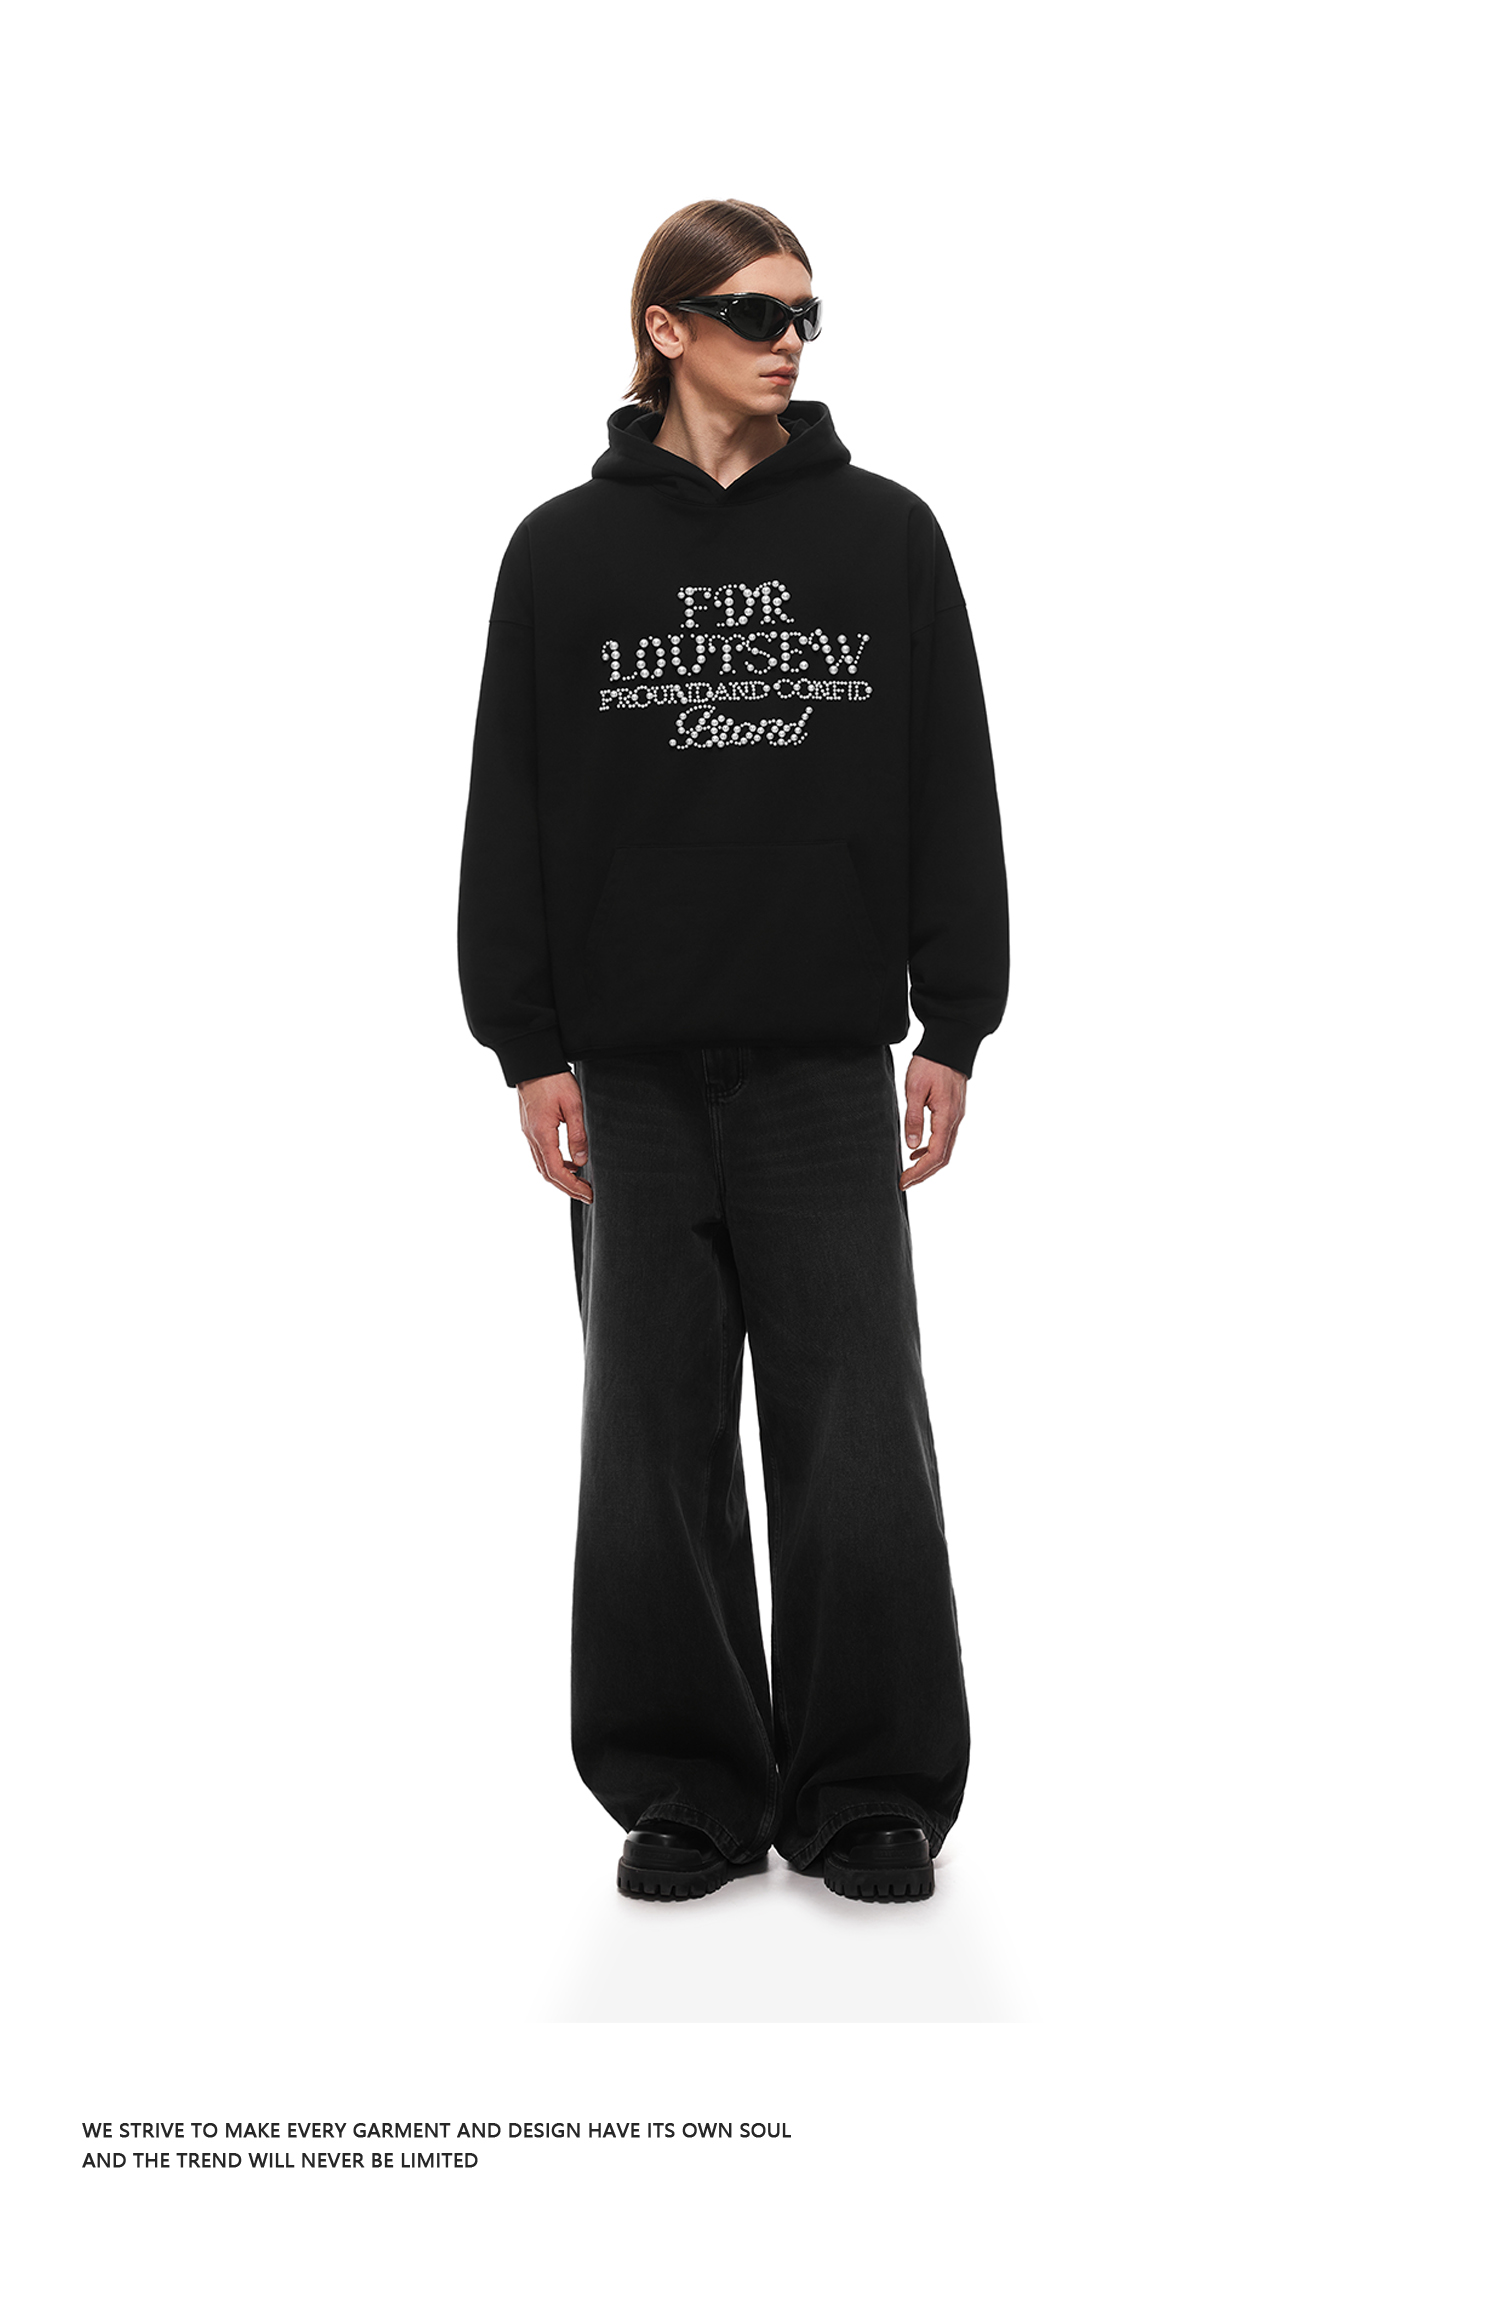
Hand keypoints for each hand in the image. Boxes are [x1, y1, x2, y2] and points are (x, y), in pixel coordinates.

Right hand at [517, 1071, 591, 1201]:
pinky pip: (540, 1154)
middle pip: (547, 1174)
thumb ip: (577, 1135)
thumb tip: (581, 1162)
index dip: (573, 1186)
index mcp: (541, 1134)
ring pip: (542, 1166)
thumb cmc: (553, 1079)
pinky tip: (569, 1162)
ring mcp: (528, 1133)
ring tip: (580, 1183)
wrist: (533, 1062)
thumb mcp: (573, 1105)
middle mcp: (531, 1137)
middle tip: (586, 1195)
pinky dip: (554, 1164)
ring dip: (560, 1178)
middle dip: (567, 1188)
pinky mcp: (530, 1127)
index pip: (556, 1171)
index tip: (588, 1194)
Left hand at [899, 1056, 966, 1188]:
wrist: (949, 1045)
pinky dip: (931, 1149)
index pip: (935, 1155)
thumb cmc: (931, 1063)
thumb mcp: (915, 1089)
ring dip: (928, 1164)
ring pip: (945, 1149)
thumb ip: (914, 1119)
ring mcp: (957, 1116)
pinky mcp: (953, 1111)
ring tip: (908, 1171)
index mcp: (947, 1117)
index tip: (903, 1181)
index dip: (919, 1172)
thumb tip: (911, 1146)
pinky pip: (945, 1137)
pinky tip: (916, 1150)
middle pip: (943, 1158)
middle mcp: (956, 1120)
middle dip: (924, 1174)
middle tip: (904, 1183)